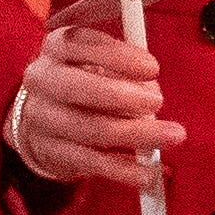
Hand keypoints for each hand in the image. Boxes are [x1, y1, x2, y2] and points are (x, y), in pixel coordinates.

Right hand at [2, 15, 176, 187]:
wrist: (43, 118)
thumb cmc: (87, 81)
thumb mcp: (101, 62)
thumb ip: (126, 69)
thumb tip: (152, 91)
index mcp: (56, 46)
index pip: (78, 43)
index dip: (116, 55)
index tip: (152, 68)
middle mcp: (42, 79)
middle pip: (76, 87)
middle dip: (120, 96)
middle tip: (158, 102)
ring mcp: (42, 117)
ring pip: (89, 128)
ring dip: (135, 133)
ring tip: (172, 136)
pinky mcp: (51, 151)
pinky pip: (90, 161)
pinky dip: (122, 169)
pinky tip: (147, 171)